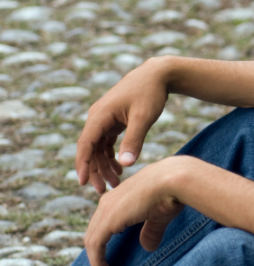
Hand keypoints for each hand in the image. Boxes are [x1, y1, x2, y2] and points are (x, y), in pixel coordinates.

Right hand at [76, 57, 170, 192]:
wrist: (157, 74)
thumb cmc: (150, 93)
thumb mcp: (144, 118)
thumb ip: (134, 141)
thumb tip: (126, 165)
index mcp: (100, 115)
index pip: (85, 145)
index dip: (83, 165)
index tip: (83, 183)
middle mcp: (97, 117)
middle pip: (90, 149)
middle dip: (95, 171)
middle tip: (104, 190)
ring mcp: (104, 119)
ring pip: (98, 148)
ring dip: (104, 165)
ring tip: (116, 183)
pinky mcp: (113, 120)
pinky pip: (106, 143)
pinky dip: (111, 156)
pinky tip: (120, 168)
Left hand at [83, 156, 189, 265]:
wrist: (175, 180)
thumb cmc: (172, 192)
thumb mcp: (159, 216)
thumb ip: (150, 231)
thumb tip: (148, 249)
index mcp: (119, 197)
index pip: (103, 223)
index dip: (105, 241)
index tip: (111, 258)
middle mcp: (108, 202)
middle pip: (94, 232)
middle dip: (97, 253)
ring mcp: (106, 210)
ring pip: (92, 241)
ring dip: (97, 263)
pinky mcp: (108, 221)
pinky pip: (95, 246)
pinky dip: (98, 263)